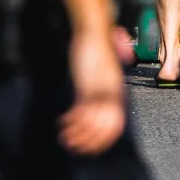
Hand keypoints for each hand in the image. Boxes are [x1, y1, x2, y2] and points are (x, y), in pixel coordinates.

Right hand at [59, 30, 125, 156]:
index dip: (106, 138)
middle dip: (92, 140)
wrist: (95, 32)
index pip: (117, 121)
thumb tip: (103, 102)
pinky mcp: (87, 82)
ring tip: (66, 140)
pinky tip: (63, 123)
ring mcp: (99, 88)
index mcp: (117, 90)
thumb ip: (103, 88)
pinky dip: (73, 119)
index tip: (94, 148)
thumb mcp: (104, 72)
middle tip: (78, 148)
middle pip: (106, 125)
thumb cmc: (99, 50)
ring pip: (93, 119)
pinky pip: (82, 107)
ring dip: (79, 133)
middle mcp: (111, 91)